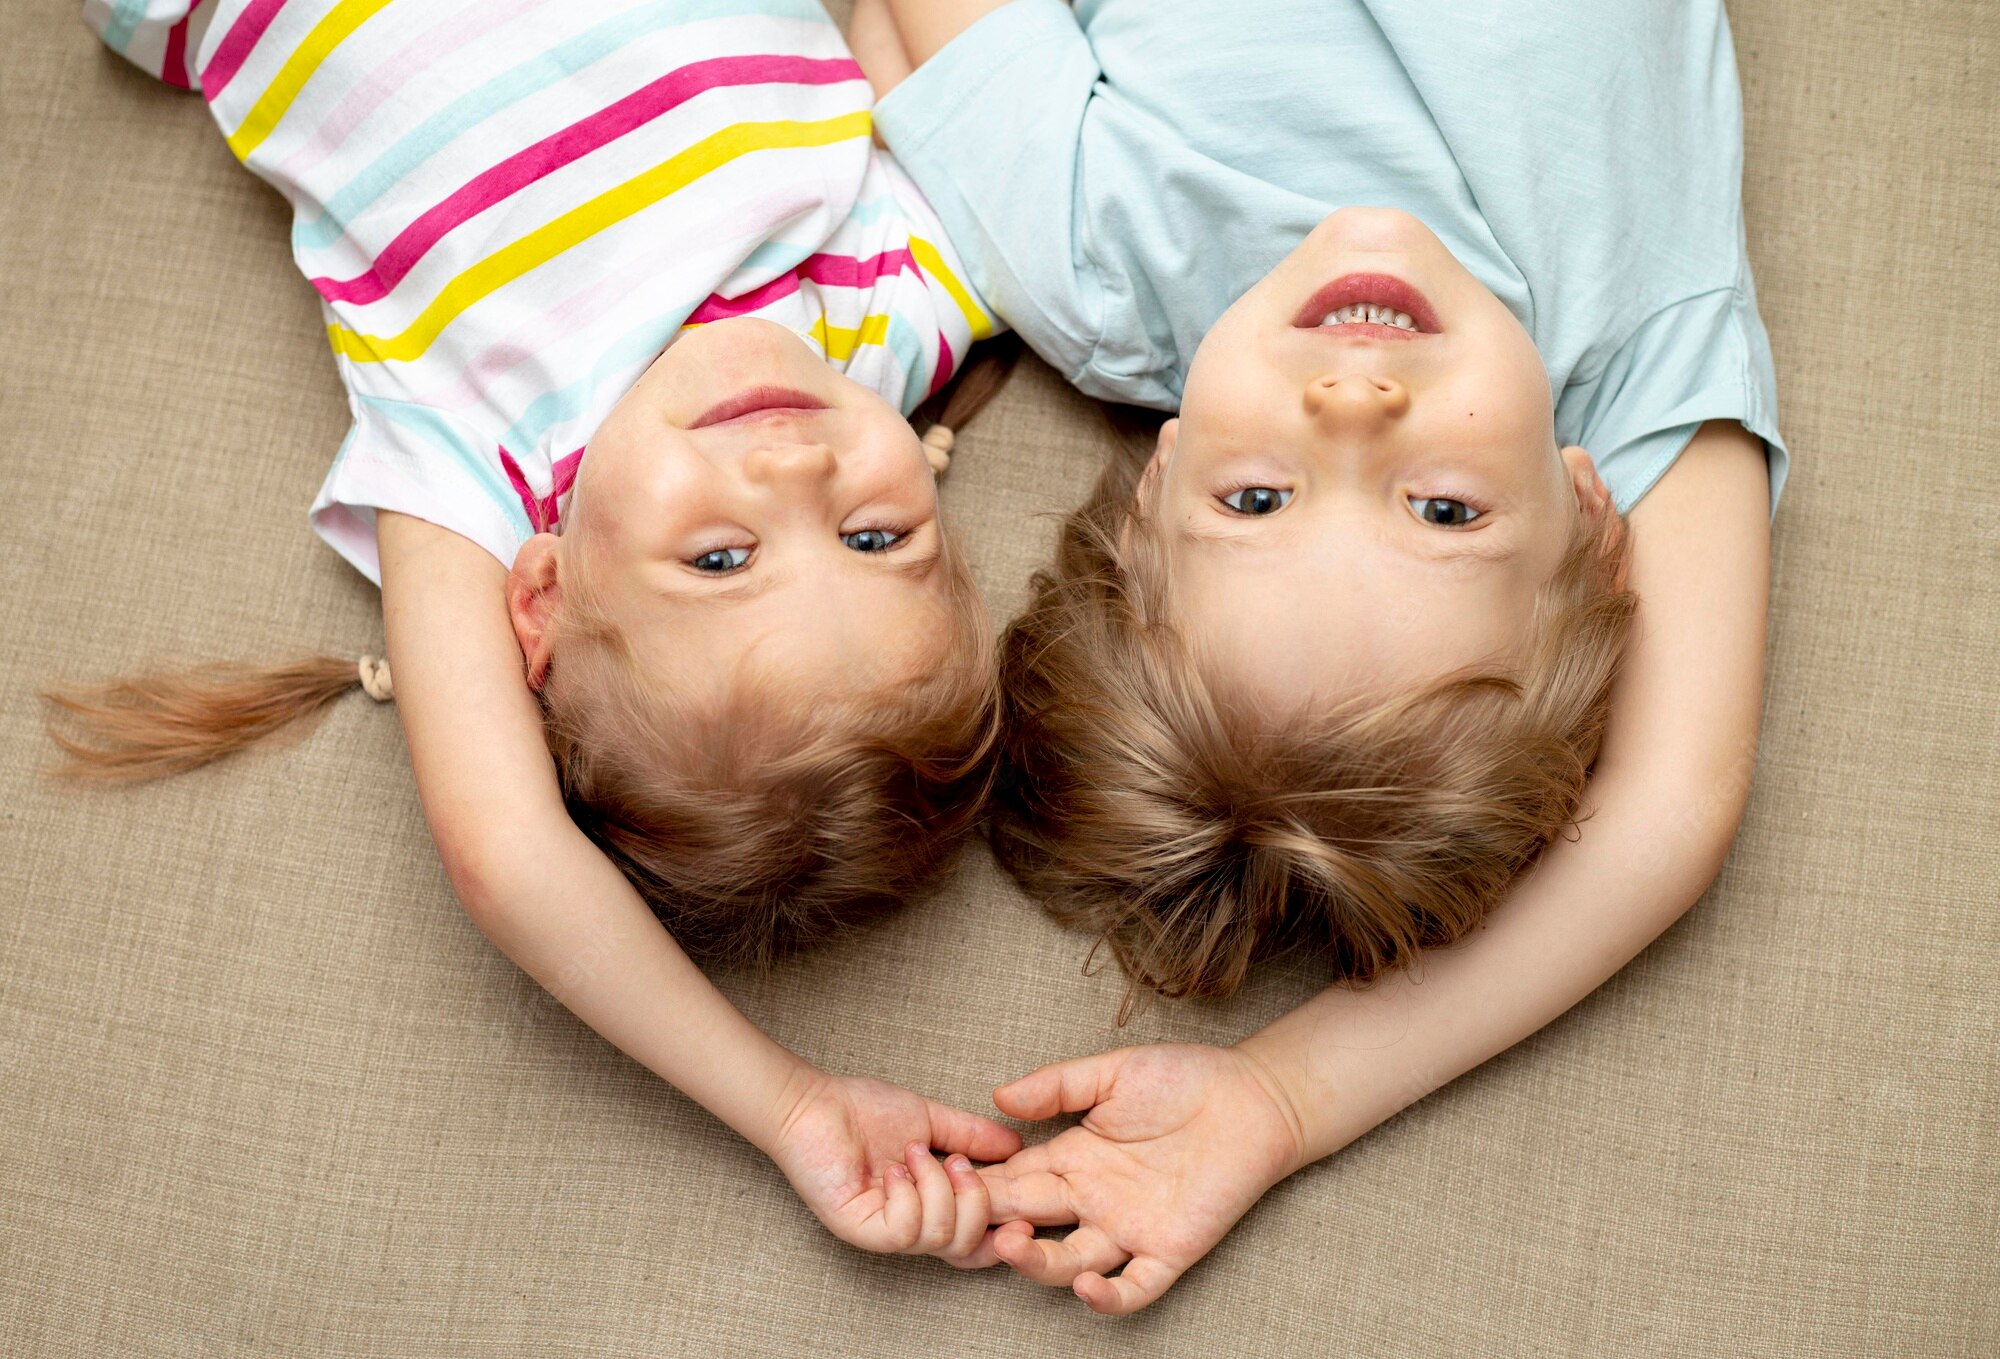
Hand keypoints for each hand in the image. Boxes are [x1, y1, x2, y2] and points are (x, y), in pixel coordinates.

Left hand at [767, 1070, 1021, 1266]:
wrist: (813, 1103)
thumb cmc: (861, 1111)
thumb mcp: (930, 1121)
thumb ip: (971, 1136)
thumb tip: (1015, 1146)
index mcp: (927, 1210)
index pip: (974, 1243)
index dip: (1005, 1236)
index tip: (1026, 1215)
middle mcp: (908, 1229)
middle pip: (966, 1249)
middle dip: (976, 1203)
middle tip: (957, 1162)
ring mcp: (882, 1233)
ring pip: (939, 1237)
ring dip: (937, 1187)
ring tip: (914, 1153)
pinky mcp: (858, 1229)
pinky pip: (903, 1231)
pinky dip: (909, 1195)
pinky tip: (893, 1169)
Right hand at [977, 1044, 1306, 1313]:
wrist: (1253, 1098)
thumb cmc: (1185, 1079)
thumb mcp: (1114, 1072)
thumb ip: (1057, 1085)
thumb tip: (998, 1096)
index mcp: (1074, 1157)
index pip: (1013, 1178)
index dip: (978, 1184)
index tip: (938, 1181)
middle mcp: (1092, 1199)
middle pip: (1026, 1221)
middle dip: (990, 1222)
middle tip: (959, 1215)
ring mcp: (1128, 1229)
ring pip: (1066, 1263)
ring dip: (1035, 1262)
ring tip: (1012, 1244)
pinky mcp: (1168, 1250)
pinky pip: (1133, 1287)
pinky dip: (1107, 1296)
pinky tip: (1086, 1283)